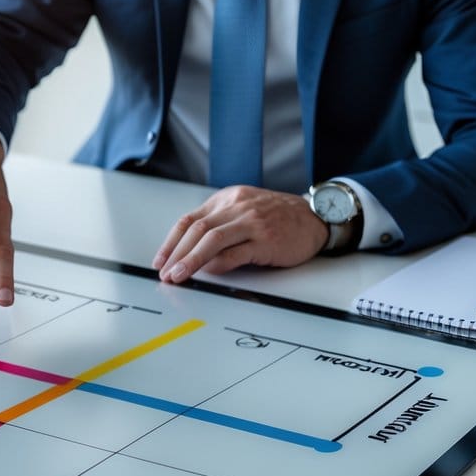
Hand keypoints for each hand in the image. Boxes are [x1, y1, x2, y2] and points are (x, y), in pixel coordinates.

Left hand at [153, 185, 328, 281]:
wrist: (314, 217)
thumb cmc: (278, 217)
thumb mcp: (244, 210)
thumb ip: (219, 224)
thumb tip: (190, 251)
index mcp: (227, 200)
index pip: (189, 220)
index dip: (171, 242)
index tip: (160, 260)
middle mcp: (237, 208)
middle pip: (197, 230)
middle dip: (176, 253)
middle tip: (165, 272)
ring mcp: (252, 223)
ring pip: (212, 240)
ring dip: (191, 260)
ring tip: (179, 276)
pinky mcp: (266, 240)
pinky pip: (236, 253)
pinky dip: (218, 264)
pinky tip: (207, 273)